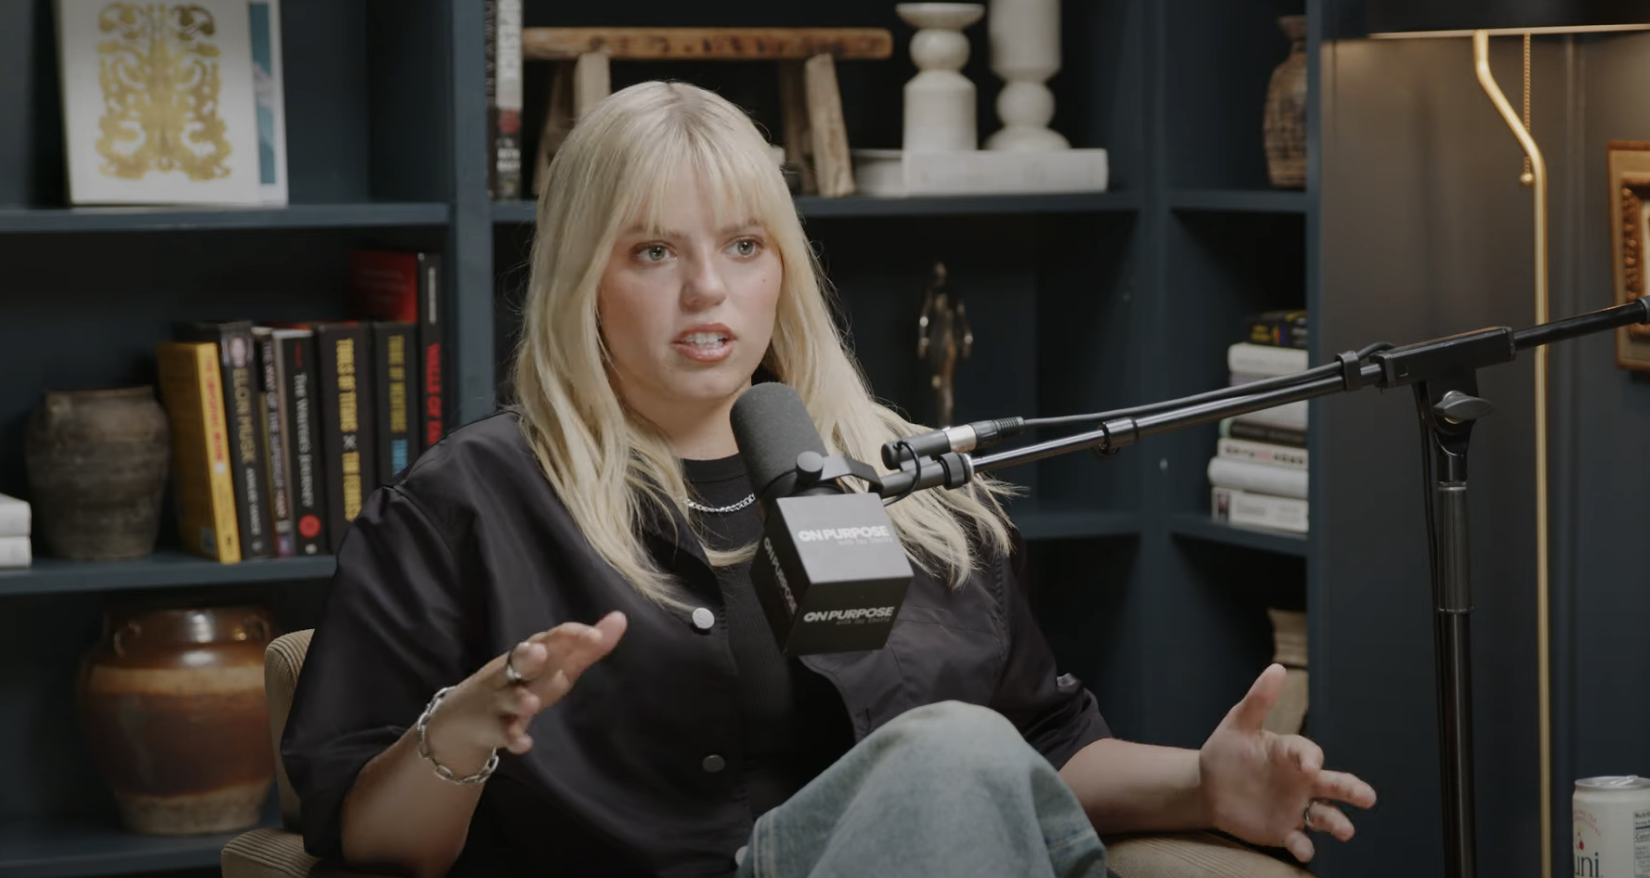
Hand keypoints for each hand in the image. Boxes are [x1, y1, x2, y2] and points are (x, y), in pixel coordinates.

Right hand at [424, 611, 627, 771]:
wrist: (466, 716)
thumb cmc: (523, 682)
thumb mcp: (557, 665)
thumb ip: (587, 646)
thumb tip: (621, 617)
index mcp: (535, 654)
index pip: (552, 638)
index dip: (572, 637)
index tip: (596, 636)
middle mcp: (515, 672)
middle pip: (520, 661)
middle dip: (529, 656)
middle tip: (540, 651)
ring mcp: (501, 700)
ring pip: (510, 698)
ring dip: (520, 699)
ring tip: (531, 703)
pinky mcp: (493, 727)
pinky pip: (503, 733)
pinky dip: (512, 738)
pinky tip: (524, 744)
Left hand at [1197, 663, 1376, 862]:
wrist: (1210, 786)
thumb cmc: (1228, 750)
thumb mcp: (1238, 723)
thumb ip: (1259, 700)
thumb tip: (1277, 668)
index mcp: (1292, 753)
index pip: (1310, 754)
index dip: (1311, 759)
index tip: (1309, 766)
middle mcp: (1302, 782)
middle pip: (1334, 785)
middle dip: (1351, 791)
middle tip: (1367, 798)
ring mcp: (1296, 807)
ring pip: (1325, 816)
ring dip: (1338, 823)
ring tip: (1346, 831)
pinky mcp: (1283, 829)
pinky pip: (1299, 839)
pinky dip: (1304, 846)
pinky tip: (1304, 850)